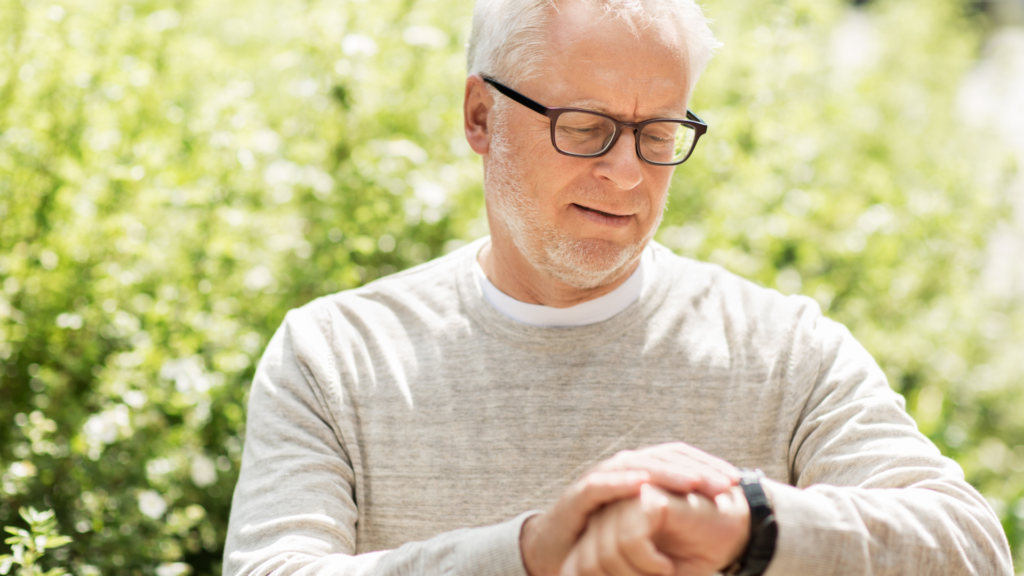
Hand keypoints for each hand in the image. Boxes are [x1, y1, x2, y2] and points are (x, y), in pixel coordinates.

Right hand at [520, 443, 738, 575]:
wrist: (560, 554)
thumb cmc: (607, 542)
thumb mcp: (648, 527)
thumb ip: (674, 516)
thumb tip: (721, 514)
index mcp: (641, 473)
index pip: (679, 458)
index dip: (707, 465)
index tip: (737, 482)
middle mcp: (622, 468)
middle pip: (663, 457)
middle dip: (696, 468)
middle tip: (724, 483)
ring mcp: (600, 478)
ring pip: (637, 465)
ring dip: (666, 472)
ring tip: (693, 481)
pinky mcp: (577, 495)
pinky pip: (601, 484)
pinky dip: (621, 481)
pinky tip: (643, 484)